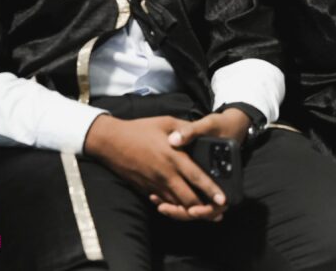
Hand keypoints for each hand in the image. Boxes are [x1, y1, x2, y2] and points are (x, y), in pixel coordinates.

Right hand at [84, 115, 226, 221]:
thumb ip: (185, 128)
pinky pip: (163, 202)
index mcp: (174, 158)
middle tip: (218, 211)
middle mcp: (166, 175)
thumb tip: (199, 132)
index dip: (211, 190)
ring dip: (190, 211)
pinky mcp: (145, 189)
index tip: (224, 200)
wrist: (111, 142)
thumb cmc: (140, 129)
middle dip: (204, 209)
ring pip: (176, 205)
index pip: (197, 178)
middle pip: (188, 200)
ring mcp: (154, 184)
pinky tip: (181, 205)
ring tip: (204, 212)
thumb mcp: (166, 122)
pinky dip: (174, 206)